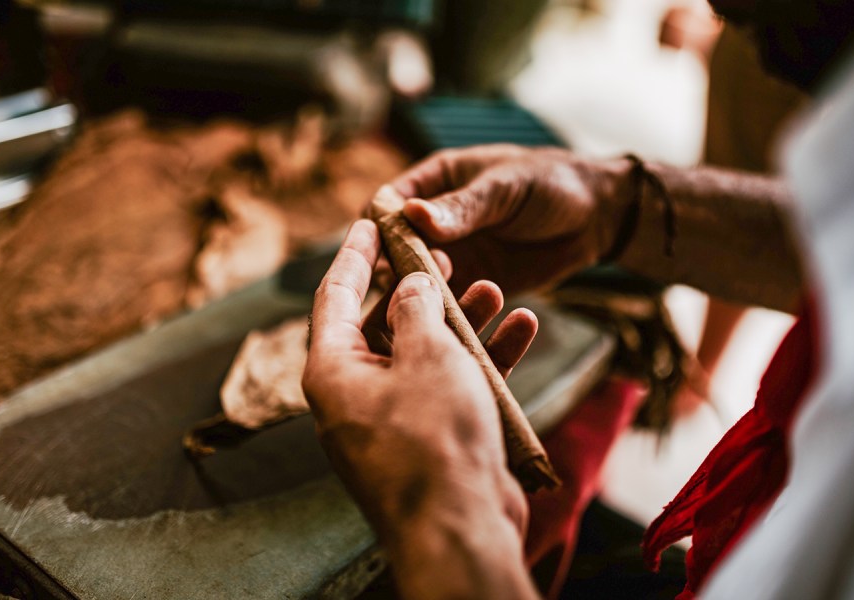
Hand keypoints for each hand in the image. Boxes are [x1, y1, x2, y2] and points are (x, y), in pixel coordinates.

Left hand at [302, 220, 539, 598]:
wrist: (461, 528)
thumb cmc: (434, 439)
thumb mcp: (426, 355)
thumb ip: (417, 309)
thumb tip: (410, 285)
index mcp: (332, 371)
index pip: (336, 295)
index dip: (356, 253)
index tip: (371, 219)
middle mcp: (354, 394)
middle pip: (383, 324)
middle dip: (419, 287)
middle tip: (446, 253)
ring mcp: (392, 420)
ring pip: (423, 354)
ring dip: (460, 321)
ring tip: (495, 288)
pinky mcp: (430, 440)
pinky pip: (450, 386)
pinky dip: (481, 359)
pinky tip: (521, 329)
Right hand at [390, 144, 629, 293]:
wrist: (598, 218)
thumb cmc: (551, 183)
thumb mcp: (506, 188)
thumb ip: (462, 207)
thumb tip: (411, 214)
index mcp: (435, 182)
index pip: (388, 205)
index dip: (379, 228)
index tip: (383, 250)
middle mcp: (435, 223)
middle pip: (395, 249)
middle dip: (400, 266)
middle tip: (424, 276)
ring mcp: (453, 255)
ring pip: (418, 280)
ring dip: (422, 293)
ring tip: (441, 300)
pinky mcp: (473, 285)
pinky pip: (449, 302)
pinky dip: (447, 312)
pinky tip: (455, 321)